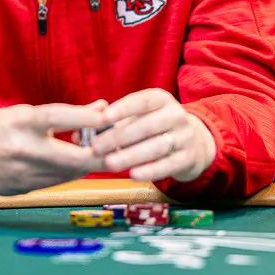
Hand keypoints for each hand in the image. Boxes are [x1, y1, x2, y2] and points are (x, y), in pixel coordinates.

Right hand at [0, 102, 106, 194]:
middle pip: (71, 157)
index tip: (109, 117)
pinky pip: (55, 182)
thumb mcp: (23, 113)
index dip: (87, 118)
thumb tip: (102, 109)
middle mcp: (22, 149)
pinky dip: (68, 173)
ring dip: (85, 163)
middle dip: (98, 154)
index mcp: (19, 123)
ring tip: (92, 150)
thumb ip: (62, 115)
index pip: (58, 117)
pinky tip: (72, 163)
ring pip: (68, 173)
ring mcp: (22, 174)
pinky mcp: (22, 190)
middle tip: (114, 147)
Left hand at [90, 89, 214, 182]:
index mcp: (161, 99)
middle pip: (147, 125)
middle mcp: (176, 115)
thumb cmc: (155, 128)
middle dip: (119, 136)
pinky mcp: (189, 158)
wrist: (195, 143)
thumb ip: (112, 124)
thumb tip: (78, 133)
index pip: (142, 101)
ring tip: (110, 163)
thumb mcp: (140, 118)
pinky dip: (150, 170)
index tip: (103, 118)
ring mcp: (185, 136)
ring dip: (131, 155)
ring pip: (157, 146)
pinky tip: (132, 175)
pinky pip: (169, 165)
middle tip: (96, 147)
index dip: (123, 108)